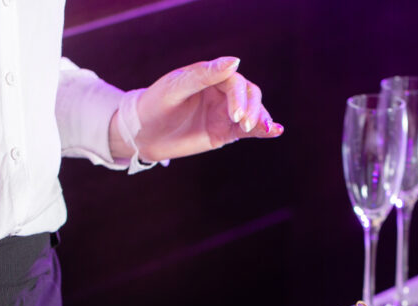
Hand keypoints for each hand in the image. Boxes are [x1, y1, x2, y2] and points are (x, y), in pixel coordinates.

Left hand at [118, 56, 283, 161]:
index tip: (235, 115)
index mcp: (210, 76)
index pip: (235, 81)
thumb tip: (235, 61)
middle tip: (244, 124)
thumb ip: (204, 75)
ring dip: (261, 119)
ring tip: (265, 129)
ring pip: (253, 111)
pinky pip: (249, 131)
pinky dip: (263, 130)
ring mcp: (225, 113)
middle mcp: (221, 92)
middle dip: (252, 109)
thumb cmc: (156, 104)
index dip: (239, 97)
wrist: (143, 133)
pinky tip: (275, 131)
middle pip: (250, 94)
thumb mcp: (176, 88)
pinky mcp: (225, 133)